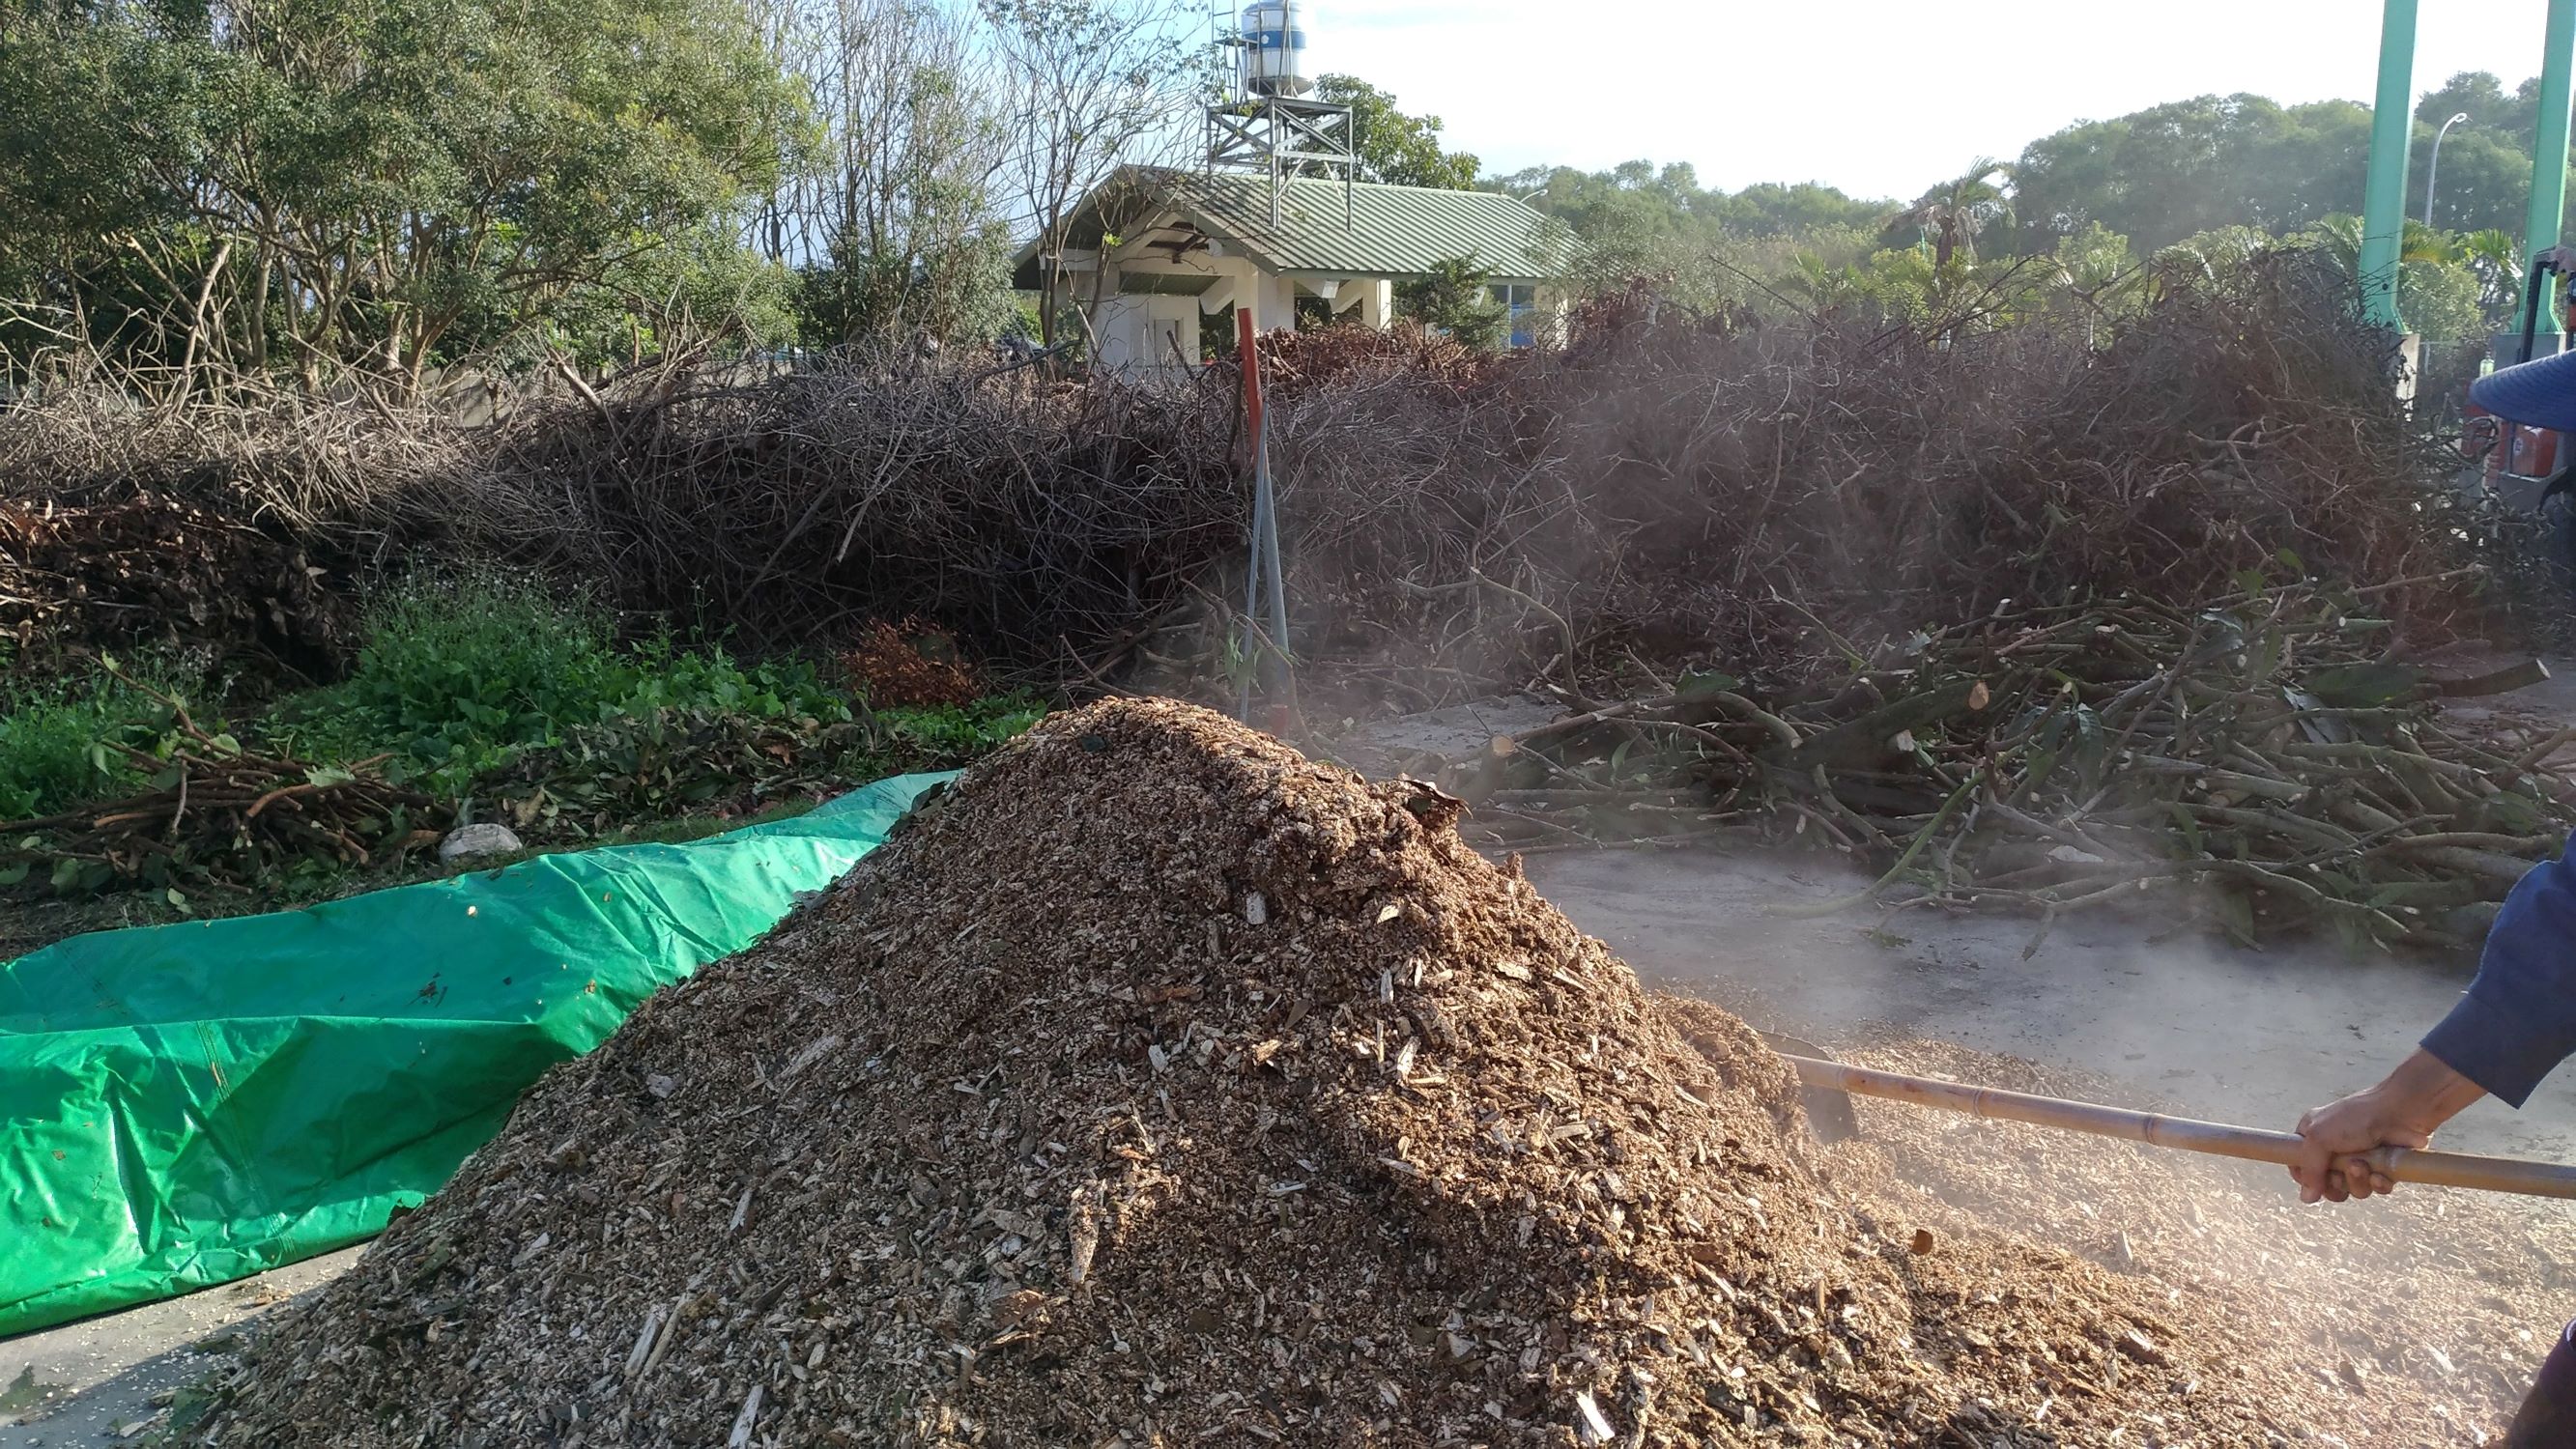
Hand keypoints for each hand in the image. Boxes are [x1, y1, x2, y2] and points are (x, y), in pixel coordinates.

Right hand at [2291, 1091, 2426, 1202]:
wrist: (2401, 1112)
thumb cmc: (2356, 1118)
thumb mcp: (2320, 1138)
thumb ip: (2309, 1169)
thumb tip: (2306, 1198)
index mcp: (2314, 1136)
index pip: (2300, 1166)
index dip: (2306, 1178)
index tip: (2314, 1182)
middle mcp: (2335, 1149)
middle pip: (2328, 1183)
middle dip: (2335, 1183)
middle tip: (2339, 1175)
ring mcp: (2361, 1160)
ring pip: (2353, 1188)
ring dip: (2357, 1181)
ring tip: (2363, 1166)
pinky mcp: (2383, 1168)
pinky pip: (2376, 1188)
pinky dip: (2378, 1184)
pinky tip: (2380, 1175)